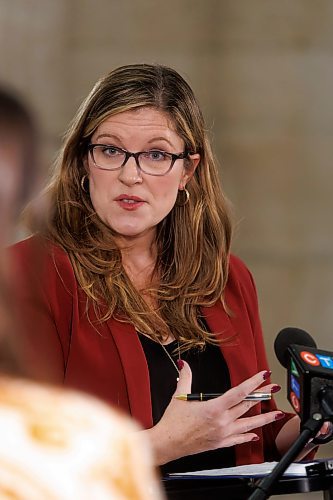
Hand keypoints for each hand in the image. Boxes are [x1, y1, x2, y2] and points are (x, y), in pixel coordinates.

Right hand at [145, 361, 283, 464]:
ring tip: (277, 414)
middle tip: (273, 388)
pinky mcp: (220, 443)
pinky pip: (238, 439)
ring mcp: (223, 434)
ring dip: (264, 418)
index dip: (253, 383)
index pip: (239, 392)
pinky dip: (248, 436)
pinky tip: (255, 434)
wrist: (168, 444)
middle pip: (247, 406)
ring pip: (249, 424)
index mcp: (214, 408)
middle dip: (263, 395)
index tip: (263, 376)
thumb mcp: (179, 396)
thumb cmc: (173, 423)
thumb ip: (185, 377)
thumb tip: (183, 364)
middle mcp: (222, 421)